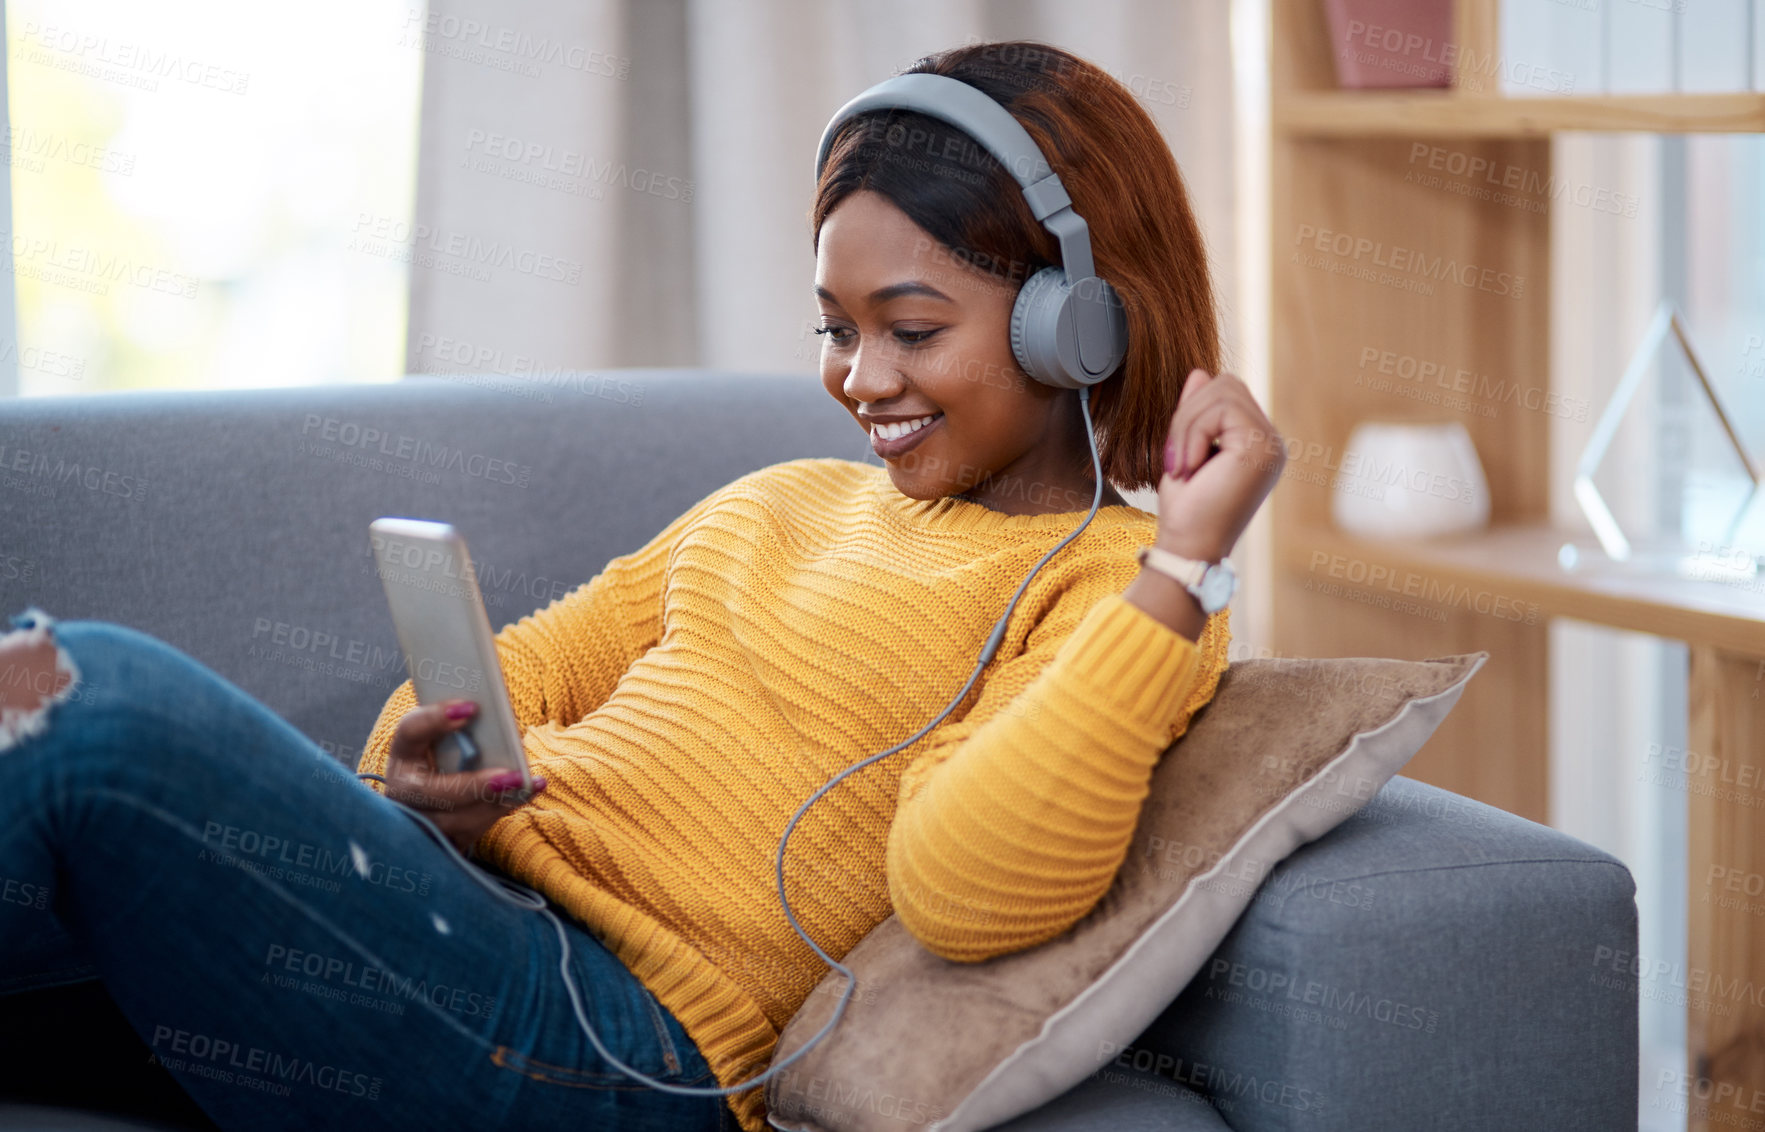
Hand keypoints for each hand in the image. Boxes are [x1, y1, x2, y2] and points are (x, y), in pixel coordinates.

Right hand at [384, 700, 545, 857]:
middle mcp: (402, 791)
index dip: (435, 719)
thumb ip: (461, 733)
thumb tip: (496, 718)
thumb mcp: (444, 743)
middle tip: (511, 775)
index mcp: (403, 755)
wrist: (433, 805)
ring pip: (454, 821)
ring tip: (525, 784)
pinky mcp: (438, 843)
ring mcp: (417, 823)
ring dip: (494, 803)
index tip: (471, 707)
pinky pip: (470, 833)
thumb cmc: (445, 760)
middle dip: (473, 785)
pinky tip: (527, 793)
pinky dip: (500, 811)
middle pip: (431, 792)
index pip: (410, 732)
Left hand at [1156, 368, 1285, 560]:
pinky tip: (1190, 468)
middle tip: (1174, 460)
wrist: (1187, 547)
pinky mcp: (1261, 447)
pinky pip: (1220, 410)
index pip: (1226, 392)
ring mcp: (1271, 444)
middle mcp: (1271, 441)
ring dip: (1186, 426)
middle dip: (1187, 414)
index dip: (1192, 412)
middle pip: (1225, 384)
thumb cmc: (1186, 510)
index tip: (1175, 457)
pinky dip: (1192, 435)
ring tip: (1180, 466)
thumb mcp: (1185, 450)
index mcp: (1257, 442)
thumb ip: (1196, 414)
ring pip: (1221, 391)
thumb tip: (1199, 372)